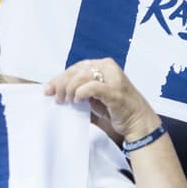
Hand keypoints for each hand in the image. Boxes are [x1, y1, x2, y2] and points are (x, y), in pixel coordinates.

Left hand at [44, 58, 161, 142]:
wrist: (139, 123)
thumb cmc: (115, 109)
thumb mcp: (93, 97)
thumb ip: (78, 90)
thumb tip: (54, 92)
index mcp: (102, 65)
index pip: (75, 67)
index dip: (59, 78)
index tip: (47, 90)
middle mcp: (108, 67)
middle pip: (76, 70)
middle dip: (61, 84)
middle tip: (55, 98)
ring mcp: (113, 78)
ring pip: (82, 76)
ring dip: (70, 89)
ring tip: (67, 101)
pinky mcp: (115, 91)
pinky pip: (93, 87)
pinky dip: (81, 92)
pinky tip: (77, 100)